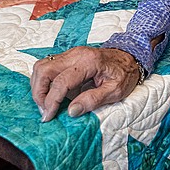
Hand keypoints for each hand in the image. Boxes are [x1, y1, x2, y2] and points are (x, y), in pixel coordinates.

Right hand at [30, 46, 145, 121]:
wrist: (130, 57)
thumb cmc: (125, 74)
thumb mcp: (116, 91)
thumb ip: (93, 100)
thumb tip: (71, 111)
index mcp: (89, 62)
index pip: (61, 81)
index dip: (51, 101)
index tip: (49, 117)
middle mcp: (76, 54)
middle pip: (44, 69)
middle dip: (39, 92)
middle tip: (45, 110)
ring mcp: (71, 53)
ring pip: (42, 66)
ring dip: (39, 86)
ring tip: (47, 104)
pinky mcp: (68, 57)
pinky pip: (48, 66)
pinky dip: (44, 81)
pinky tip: (52, 95)